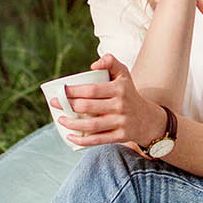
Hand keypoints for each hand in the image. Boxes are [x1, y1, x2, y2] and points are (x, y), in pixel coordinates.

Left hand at [48, 54, 167, 147]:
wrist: (148, 119)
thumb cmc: (128, 93)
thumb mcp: (124, 74)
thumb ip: (111, 61)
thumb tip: (93, 65)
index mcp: (119, 89)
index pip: (91, 90)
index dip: (72, 91)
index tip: (59, 91)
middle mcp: (120, 105)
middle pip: (88, 107)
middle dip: (67, 106)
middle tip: (54, 104)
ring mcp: (121, 122)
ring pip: (91, 125)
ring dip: (71, 123)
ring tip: (60, 119)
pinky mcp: (120, 136)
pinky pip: (98, 140)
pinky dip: (82, 140)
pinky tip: (70, 137)